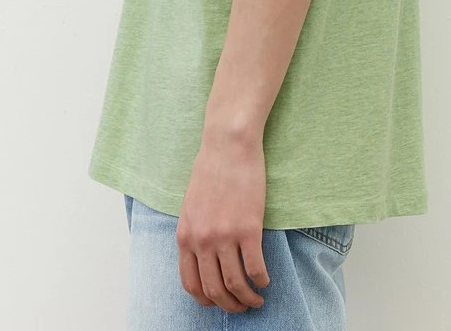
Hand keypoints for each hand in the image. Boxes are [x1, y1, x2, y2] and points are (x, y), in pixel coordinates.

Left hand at [176, 127, 270, 311]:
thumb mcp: (190, 204)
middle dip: (229, 305)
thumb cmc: (211, 168)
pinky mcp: (248, 228)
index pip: (191, 283)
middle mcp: (202, 240)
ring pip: (235, 284)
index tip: (218, 302)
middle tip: (242, 306)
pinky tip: (266, 280)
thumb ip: (193, 231)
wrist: (228, 145)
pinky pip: (255, 268)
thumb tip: (202, 255)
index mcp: (185, 235)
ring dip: (247, 298)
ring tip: (257, 299)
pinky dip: (261, 280)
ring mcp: (224, 236)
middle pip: (214, 290)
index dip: (206, 300)